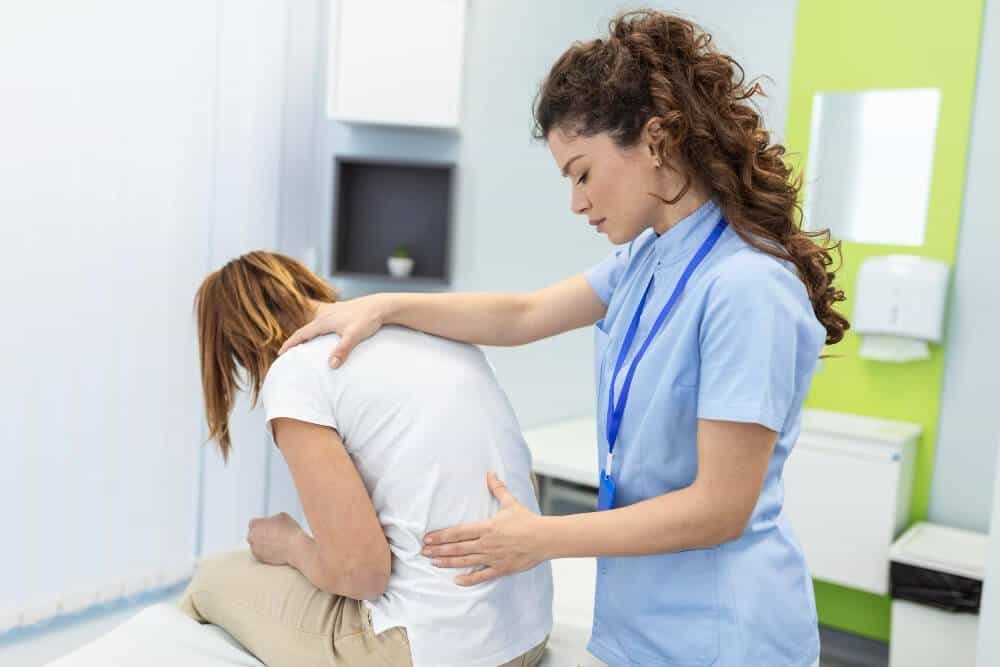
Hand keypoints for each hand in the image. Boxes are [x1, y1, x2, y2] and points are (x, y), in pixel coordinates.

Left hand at [247, 512, 305, 565]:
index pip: (254, 522)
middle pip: (253, 533)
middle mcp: (252, 537)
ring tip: (275, 541)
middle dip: (261, 533)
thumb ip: (271, 518)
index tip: (267, 525)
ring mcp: (255, 548)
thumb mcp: (281, 516)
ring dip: (263, 542)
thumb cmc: (289, 531)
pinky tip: (275, 548)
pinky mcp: (260, 558)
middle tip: (272, 532)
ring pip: (256, 544)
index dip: (262, 523)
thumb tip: (271, 522)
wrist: (295, 547)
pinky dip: (266, 550)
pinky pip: (260, 552)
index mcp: (255, 525)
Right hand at [278, 295, 388, 367]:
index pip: (301, 334)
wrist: (381, 306)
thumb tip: (332, 365)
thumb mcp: (354, 336)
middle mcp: (325, 315)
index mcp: (324, 321)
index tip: (280, 354)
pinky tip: (323, 331)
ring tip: (303, 342)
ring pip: (314, 323)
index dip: (290, 344)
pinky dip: (318, 327)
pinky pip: (324, 320)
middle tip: (287, 351)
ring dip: (306, 332)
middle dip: (295, 339)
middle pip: (305, 328)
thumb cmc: (367, 320)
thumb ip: (342, 350)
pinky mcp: (341, 311)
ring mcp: (333, 311)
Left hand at [422, 473, 546, 585]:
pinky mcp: (501, 568)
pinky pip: (482, 576)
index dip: (440, 535)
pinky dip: (469, 579)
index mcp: (486, 527)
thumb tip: (490, 473)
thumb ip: (497, 489)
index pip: (457, 532)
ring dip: (448, 562)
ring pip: (465, 561)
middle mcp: (486, 543)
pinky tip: (456, 581)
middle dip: (438, 550)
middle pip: (457, 547)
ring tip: (433, 563)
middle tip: (423, 552)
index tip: (427, 538)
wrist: (544, 538)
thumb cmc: (527, 520)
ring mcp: (492, 557)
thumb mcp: (510, 503)